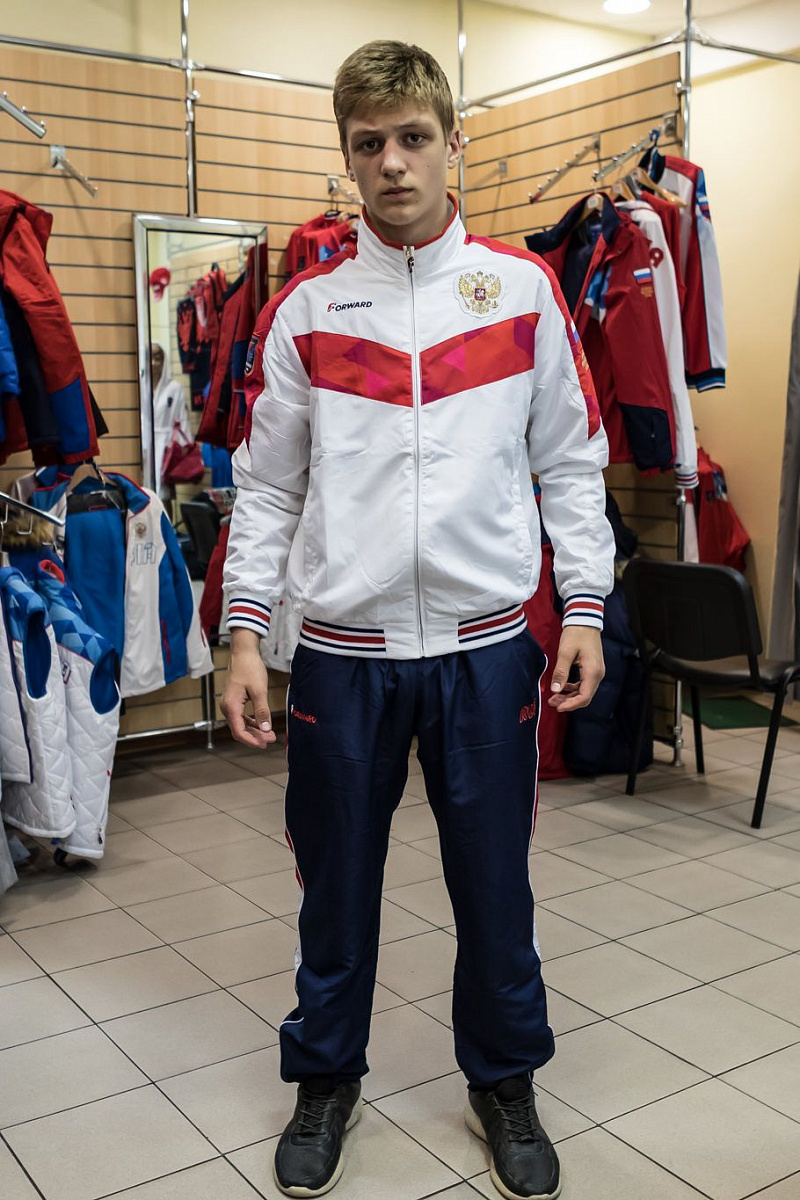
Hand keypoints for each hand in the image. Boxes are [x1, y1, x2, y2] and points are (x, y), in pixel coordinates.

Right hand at [220, 630, 275, 747]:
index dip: (252, 740)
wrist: (243, 653)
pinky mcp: (234, 701)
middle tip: (271, 739)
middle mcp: (227, 707)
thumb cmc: (250, 668)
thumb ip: (262, 711)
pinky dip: (252, 722)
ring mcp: (230, 704)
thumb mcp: (259, 690)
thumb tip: (266, 729)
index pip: (239, 731)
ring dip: (254, 730)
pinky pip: (242, 717)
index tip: (265, 744)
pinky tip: (262, 723)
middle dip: (255, 737)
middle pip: (239, 730)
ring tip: (270, 734)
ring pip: (241, 724)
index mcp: (231, 706)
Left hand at [548, 626, 604, 712]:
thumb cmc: (576, 634)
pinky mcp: (592, 669)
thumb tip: (555, 690)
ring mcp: (596, 672)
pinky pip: (584, 684)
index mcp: (593, 671)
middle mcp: (598, 674)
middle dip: (568, 702)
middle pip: (585, 696)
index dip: (571, 705)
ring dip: (570, 696)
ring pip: (584, 692)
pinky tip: (562, 687)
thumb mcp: (565, 652)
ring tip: (554, 697)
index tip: (558, 707)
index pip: (585, 696)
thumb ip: (561, 672)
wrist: (585, 620)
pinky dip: (573, 689)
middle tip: (552, 702)